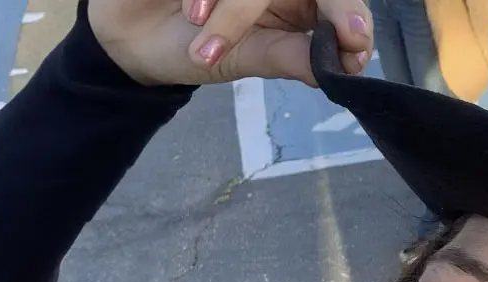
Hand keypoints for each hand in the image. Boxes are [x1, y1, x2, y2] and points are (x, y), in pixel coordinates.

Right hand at [88, 0, 372, 86]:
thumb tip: (350, 67)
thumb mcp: (248, 59)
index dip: (351, 14)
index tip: (358, 41)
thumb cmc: (192, 50)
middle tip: (347, 36)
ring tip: (208, 48)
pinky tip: (192, 13)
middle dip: (332, 8)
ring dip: (237, 13)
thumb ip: (294, 57)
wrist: (128, 41)